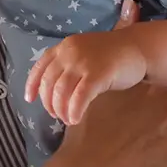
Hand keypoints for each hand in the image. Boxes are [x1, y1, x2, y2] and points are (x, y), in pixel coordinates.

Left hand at [28, 29, 148, 125]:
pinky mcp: (97, 74)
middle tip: (57, 115)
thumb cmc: (111, 54)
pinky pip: (79, 98)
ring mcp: (83, 63)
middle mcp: (69, 53)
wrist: (137, 48)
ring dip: (61, 110)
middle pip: (49, 84)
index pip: (40, 66)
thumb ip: (67, 66)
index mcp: (64, 47)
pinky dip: (74, 111)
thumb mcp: (83, 54)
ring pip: (61, 92)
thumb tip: (52, 93)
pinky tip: (75, 119)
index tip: (29, 99)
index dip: (32, 84)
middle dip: (50, 103)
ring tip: (68, 119)